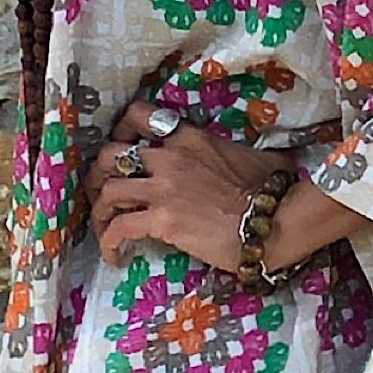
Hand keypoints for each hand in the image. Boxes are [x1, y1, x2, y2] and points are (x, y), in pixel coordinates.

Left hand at [83, 99, 296, 270]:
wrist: (272, 220)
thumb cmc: (270, 192)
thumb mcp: (247, 156)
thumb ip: (228, 152)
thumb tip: (243, 159)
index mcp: (189, 137)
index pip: (139, 116)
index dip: (120, 132)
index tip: (119, 153)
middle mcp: (169, 157)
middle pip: (111, 155)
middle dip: (99, 175)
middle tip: (101, 196)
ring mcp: (163, 188)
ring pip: (109, 191)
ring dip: (99, 212)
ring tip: (104, 230)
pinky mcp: (162, 220)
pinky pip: (120, 228)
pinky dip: (109, 243)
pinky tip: (115, 257)